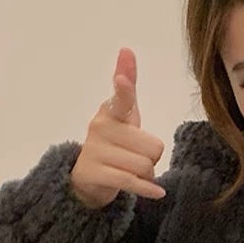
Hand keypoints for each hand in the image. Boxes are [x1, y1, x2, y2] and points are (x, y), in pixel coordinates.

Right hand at [69, 48, 165, 209]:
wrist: (87, 178)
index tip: (122, 80)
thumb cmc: (113, 143)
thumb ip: (128, 87)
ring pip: (146, 166)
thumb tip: (126, 49)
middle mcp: (100, 128)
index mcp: (110, 112)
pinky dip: (147, 189)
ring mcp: (96, 151)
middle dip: (152, 158)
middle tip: (136, 158)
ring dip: (147, 175)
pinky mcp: (96, 174)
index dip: (123, 89)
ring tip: (132, 172)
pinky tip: (156, 193)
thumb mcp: (123, 115)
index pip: (121, 99)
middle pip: (153, 147)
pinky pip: (132, 181)